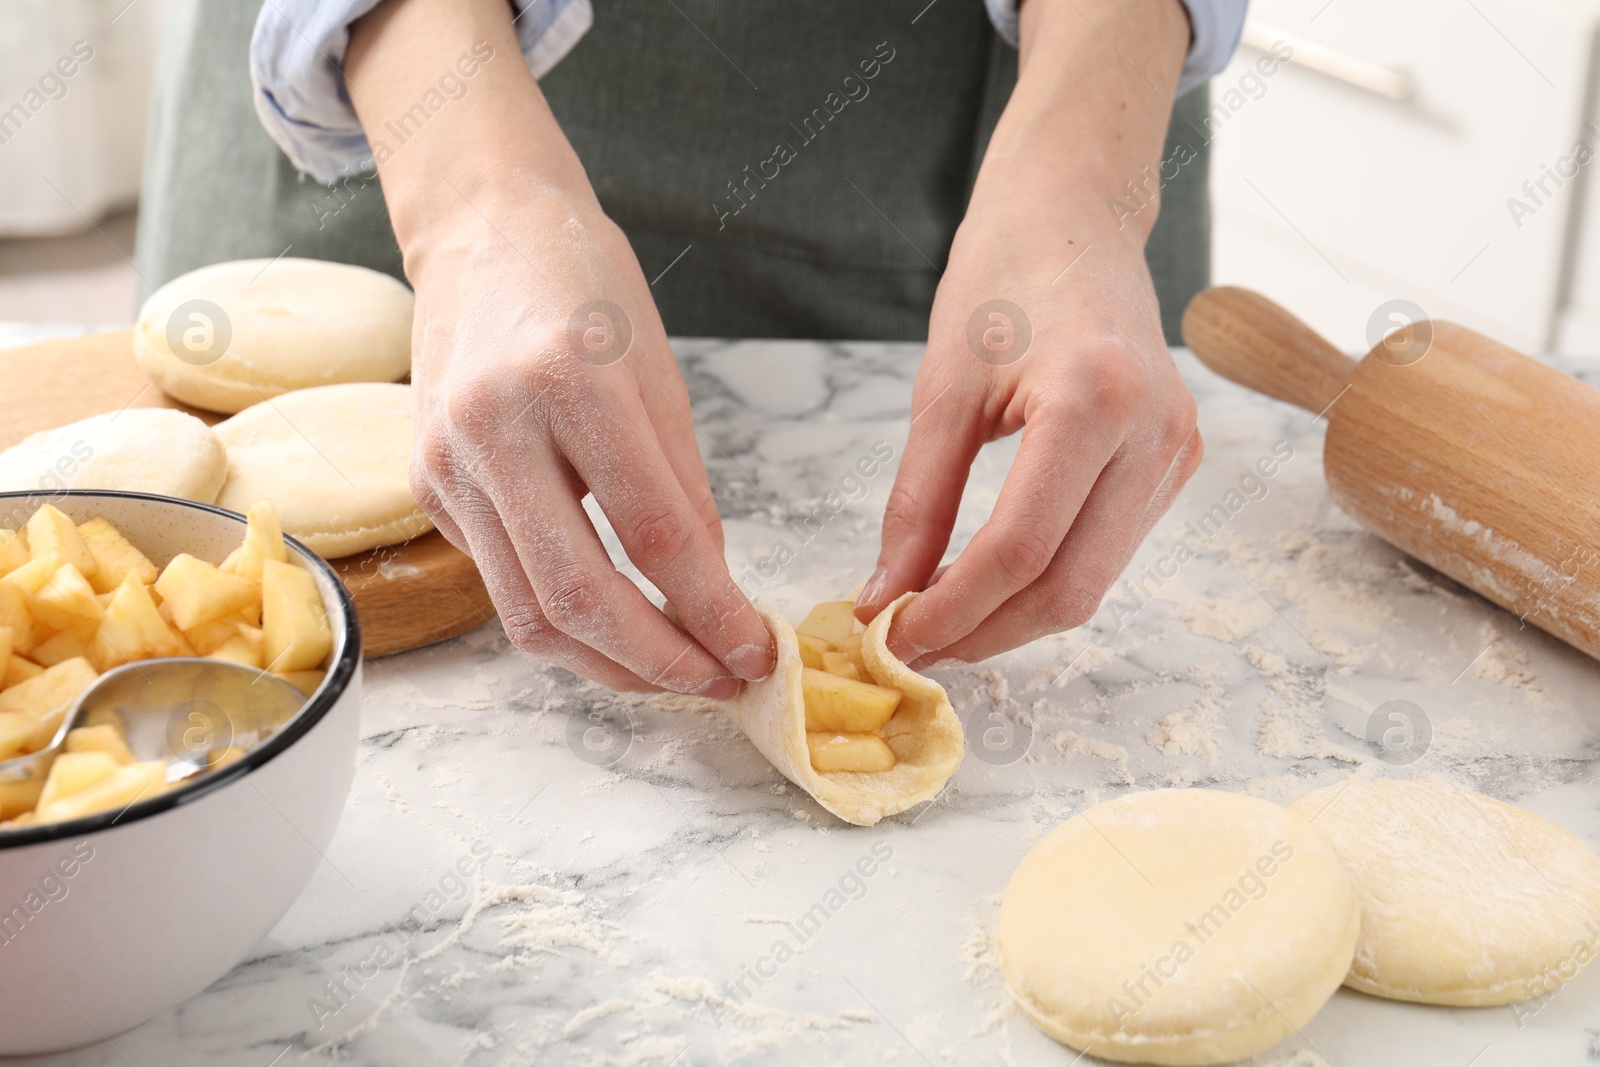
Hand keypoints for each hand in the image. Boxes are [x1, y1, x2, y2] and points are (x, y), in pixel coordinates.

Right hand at [346, 0, 773, 694]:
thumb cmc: (584, 287)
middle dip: (660, 663)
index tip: (758, 650)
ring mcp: (445, 463)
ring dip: (608, 664)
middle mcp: (492, 427)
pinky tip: (615, 624)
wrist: (480, 232)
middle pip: (577, 597)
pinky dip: (563, 621)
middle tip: (721, 681)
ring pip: (527, 614)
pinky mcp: (425, 487)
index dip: (713, 610)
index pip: (655, 535)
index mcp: (570, 379)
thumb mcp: (660, 373)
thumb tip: (712, 595)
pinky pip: (501, 580)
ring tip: (674, 672)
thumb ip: (684, 489)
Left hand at [853, 0, 1195, 665]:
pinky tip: (991, 577)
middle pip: (1069, 588)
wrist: (1076, 216)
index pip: (1019, 550)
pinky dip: (1048, 578)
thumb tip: (885, 597)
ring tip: (942, 615)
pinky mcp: (1178, 461)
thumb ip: (915, 504)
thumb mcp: (940, 389)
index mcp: (1094, 400)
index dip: (951, 610)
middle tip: (913, 644)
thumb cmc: (1002, 278)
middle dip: (985, 633)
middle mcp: (1155, 434)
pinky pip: (1110, 549)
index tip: (893, 636)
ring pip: (1094, 581)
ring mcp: (1177, 452)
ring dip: (1015, 616)